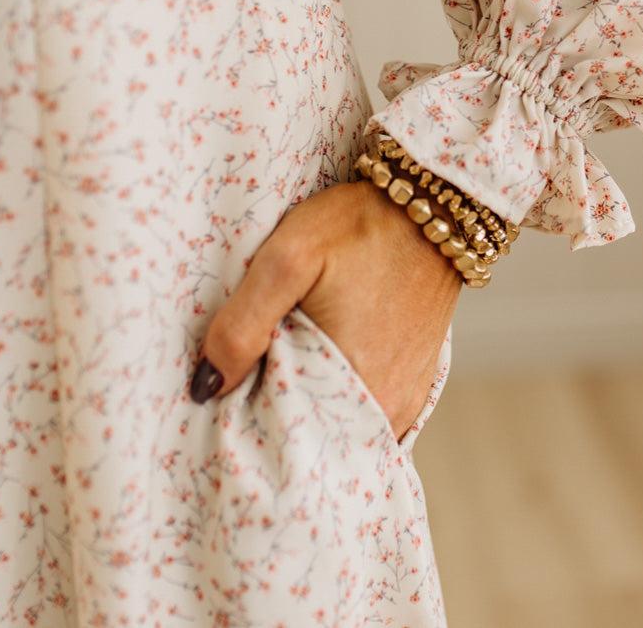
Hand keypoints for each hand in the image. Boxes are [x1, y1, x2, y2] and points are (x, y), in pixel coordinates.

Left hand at [189, 177, 461, 441]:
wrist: (436, 205)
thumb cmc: (360, 225)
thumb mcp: (289, 257)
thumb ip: (243, 323)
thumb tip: (206, 386)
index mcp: (352, 387)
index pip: (281, 437)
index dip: (246, 419)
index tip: (223, 393)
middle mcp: (386, 409)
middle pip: (312, 437)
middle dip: (275, 414)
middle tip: (249, 373)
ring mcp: (406, 401)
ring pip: (339, 426)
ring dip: (308, 406)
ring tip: (282, 364)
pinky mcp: (418, 385)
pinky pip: (365, 411)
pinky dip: (337, 397)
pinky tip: (319, 363)